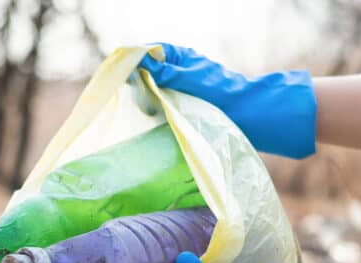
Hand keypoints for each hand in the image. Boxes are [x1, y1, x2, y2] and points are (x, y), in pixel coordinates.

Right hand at [139, 43, 317, 158]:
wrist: (243, 112)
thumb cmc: (218, 92)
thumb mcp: (188, 78)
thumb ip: (163, 71)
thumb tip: (138, 61)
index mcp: (178, 56)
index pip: (148, 50)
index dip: (132, 57)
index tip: (117, 68)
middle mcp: (175, 68)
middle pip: (146, 68)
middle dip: (134, 76)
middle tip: (122, 89)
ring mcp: (176, 86)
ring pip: (150, 85)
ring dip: (141, 93)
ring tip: (133, 103)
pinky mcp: (178, 102)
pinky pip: (157, 100)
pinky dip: (150, 105)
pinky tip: (144, 114)